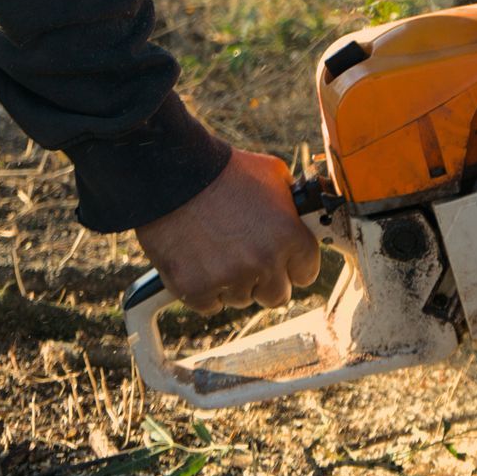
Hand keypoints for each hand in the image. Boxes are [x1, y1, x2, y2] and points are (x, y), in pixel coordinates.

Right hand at [135, 151, 321, 313]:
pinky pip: (209, 305)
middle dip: (266, 281)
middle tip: (249, 261)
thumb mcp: (273, 176)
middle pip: (277, 296)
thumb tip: (301, 216)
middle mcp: (263, 261)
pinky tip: (198, 263)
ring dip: (233, 283)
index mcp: (289, 236)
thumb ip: (291, 206)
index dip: (293, 266)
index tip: (283, 262)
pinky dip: (204, 290)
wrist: (170, 174)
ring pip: (241, 299)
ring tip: (218, 253)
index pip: (306, 273)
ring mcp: (228, 277)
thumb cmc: (223, 170)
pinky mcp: (194, 287)